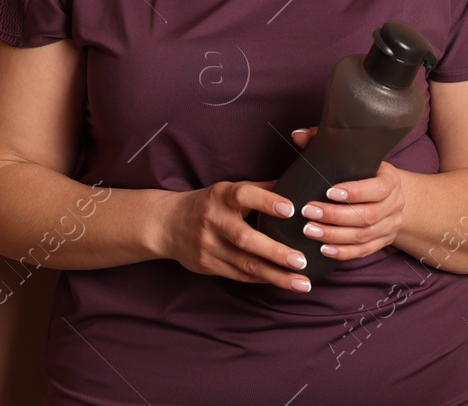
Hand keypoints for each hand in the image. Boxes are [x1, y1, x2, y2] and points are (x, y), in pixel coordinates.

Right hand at [153, 179, 313, 291]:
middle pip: (245, 238)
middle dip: (275, 251)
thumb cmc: (207, 204)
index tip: (291, 209)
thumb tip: (294, 185)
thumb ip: (259, 189)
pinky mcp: (207, 265)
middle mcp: (213, 219)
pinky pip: (239, 275)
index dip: (266, 201)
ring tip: (302, 283)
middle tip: (301, 260)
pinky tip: (282, 282)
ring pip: (245, 263)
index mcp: (221, 196)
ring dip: (275, 275)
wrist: (166, 224)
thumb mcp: (227, 191)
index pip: (244, 195)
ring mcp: (208, 245)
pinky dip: (262, 279)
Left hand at [290, 126, 406, 261]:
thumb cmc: (361, 170)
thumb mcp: (349, 154)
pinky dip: (343, 253)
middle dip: (335, 216)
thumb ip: (323, 141)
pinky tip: (323, 249)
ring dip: (334, 236)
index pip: (377, 189)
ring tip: (309, 230)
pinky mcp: (383, 242)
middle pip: (367, 216)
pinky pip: (364, 251)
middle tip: (308, 211)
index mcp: (390, 179)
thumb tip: (297, 135)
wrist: (386, 193)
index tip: (328, 191)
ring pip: (364, 236)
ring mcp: (390, 226)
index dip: (354, 192)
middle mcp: (395, 204)